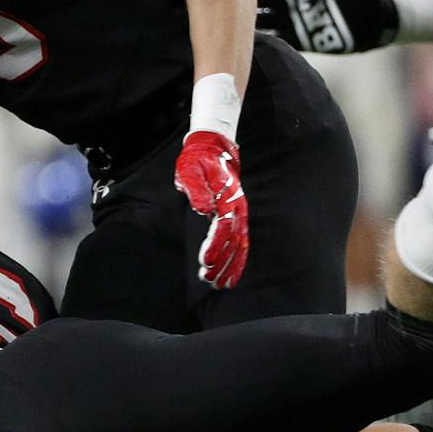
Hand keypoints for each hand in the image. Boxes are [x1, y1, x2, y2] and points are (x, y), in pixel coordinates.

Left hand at [174, 130, 247, 289]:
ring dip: (232, 265)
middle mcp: (237, 207)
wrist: (212, 147)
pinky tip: (232, 271)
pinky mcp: (238, 214)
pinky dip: (238, 257)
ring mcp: (240, 211)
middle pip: (234, 241)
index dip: (215, 247)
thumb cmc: (197, 160)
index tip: (206, 263)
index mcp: (226, 197)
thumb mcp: (190, 171)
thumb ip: (197, 190)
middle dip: (224, 264)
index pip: (222, 228)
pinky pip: (242, 240)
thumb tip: (203, 209)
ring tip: (222, 284)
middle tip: (212, 282)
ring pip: (241, 244)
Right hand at [255, 0, 394, 53]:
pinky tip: (256, 41)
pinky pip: (280, 39)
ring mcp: (297, 20)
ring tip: (243, 24)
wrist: (377, 26)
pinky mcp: (302, 39)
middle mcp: (297, 0)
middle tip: (242, 1)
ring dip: (256, 20)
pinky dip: (269, 39)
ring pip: (268, 18)